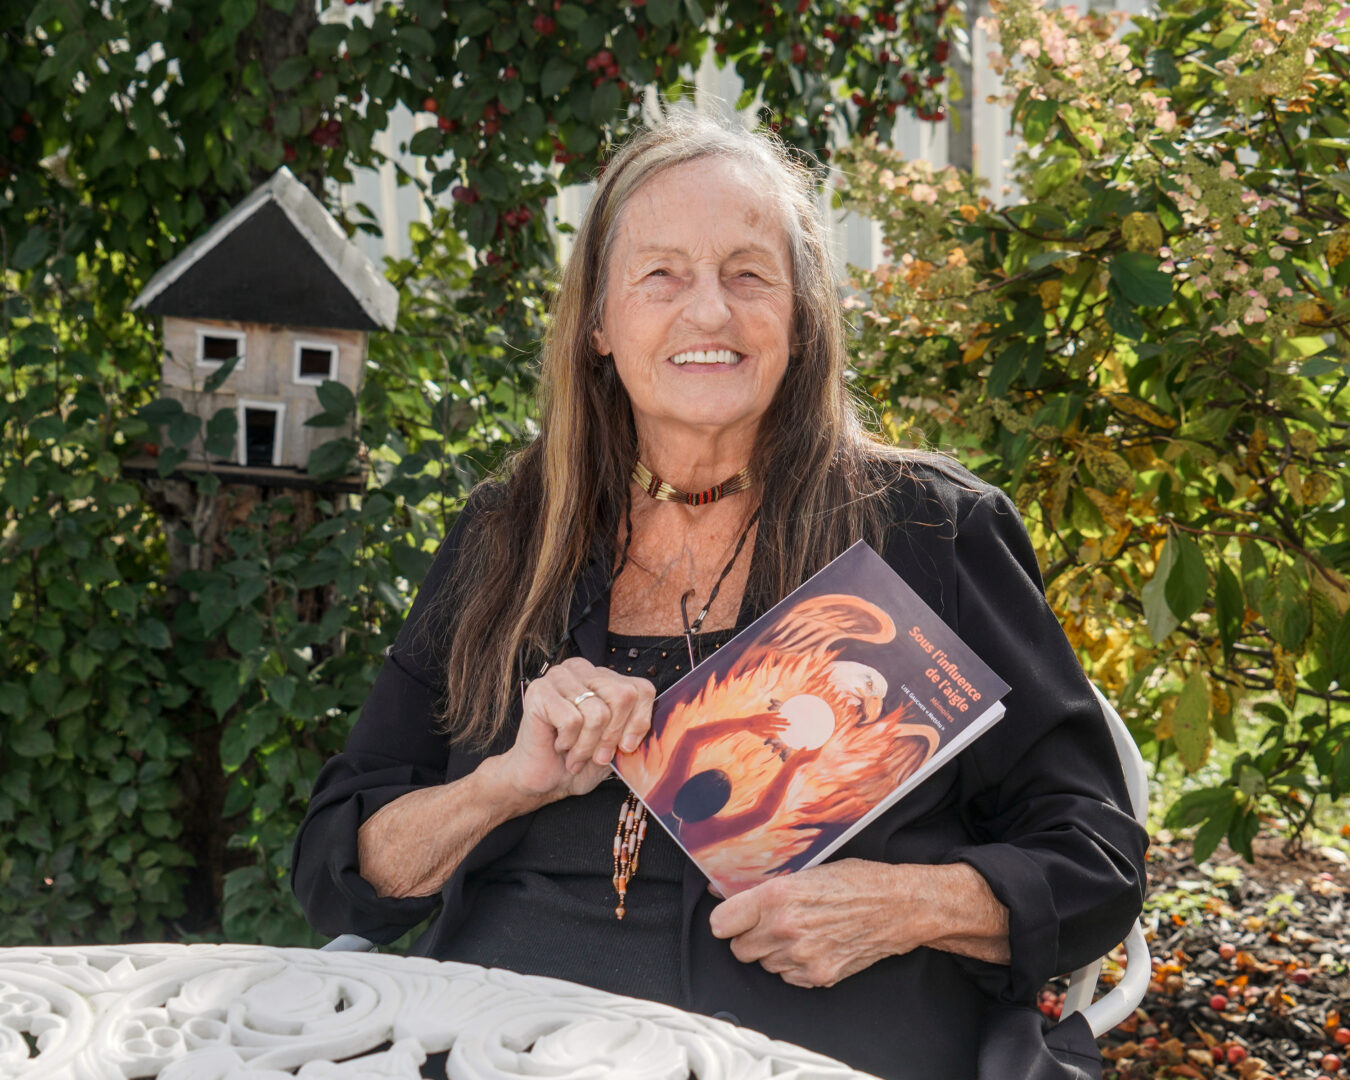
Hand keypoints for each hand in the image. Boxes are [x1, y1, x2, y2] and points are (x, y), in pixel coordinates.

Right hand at [498, 657, 655, 804]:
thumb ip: (636, 729)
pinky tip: (558, 746)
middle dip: (612, 737)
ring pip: (597, 713)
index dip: (638, 724)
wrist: (542, 780)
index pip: (641, 689)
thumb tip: (663, 727)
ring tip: (575, 754)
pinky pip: (572, 720)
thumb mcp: (618, 745)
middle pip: (623, 696)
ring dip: (588, 746)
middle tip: (597, 756)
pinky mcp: (539, 691)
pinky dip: (568, 743)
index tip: (624, 748)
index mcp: (604, 676)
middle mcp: (583, 669)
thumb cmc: (580, 761)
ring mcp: (559, 676)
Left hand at [707, 859, 931, 987]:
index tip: (732, 917)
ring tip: (797, 932)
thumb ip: (765, 885)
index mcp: (778, 896)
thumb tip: (723, 892)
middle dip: (748, 937)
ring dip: (771, 952)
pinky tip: (812, 946)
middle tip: (768, 923)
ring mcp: (801, 958)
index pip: (722, 923)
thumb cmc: (856, 881)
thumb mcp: (806, 869)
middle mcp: (785, 930)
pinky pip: (787, 978)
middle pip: (738, 948)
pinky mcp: (818, 977)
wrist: (899, 907)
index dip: (726, 920)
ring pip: (763, 964)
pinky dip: (793, 967)